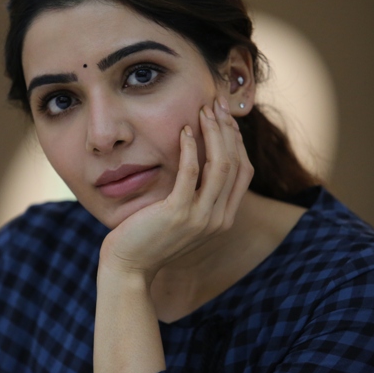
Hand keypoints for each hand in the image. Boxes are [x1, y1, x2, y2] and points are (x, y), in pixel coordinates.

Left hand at [98, 95, 253, 282]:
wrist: (130, 267)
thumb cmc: (152, 238)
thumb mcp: (184, 218)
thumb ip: (199, 198)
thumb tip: (203, 165)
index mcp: (224, 218)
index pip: (244, 172)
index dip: (238, 142)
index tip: (227, 119)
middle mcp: (219, 218)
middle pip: (235, 164)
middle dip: (228, 130)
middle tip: (217, 104)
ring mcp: (200, 217)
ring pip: (220, 165)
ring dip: (214, 133)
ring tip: (204, 110)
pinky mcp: (178, 212)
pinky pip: (191, 172)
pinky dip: (190, 148)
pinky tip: (184, 131)